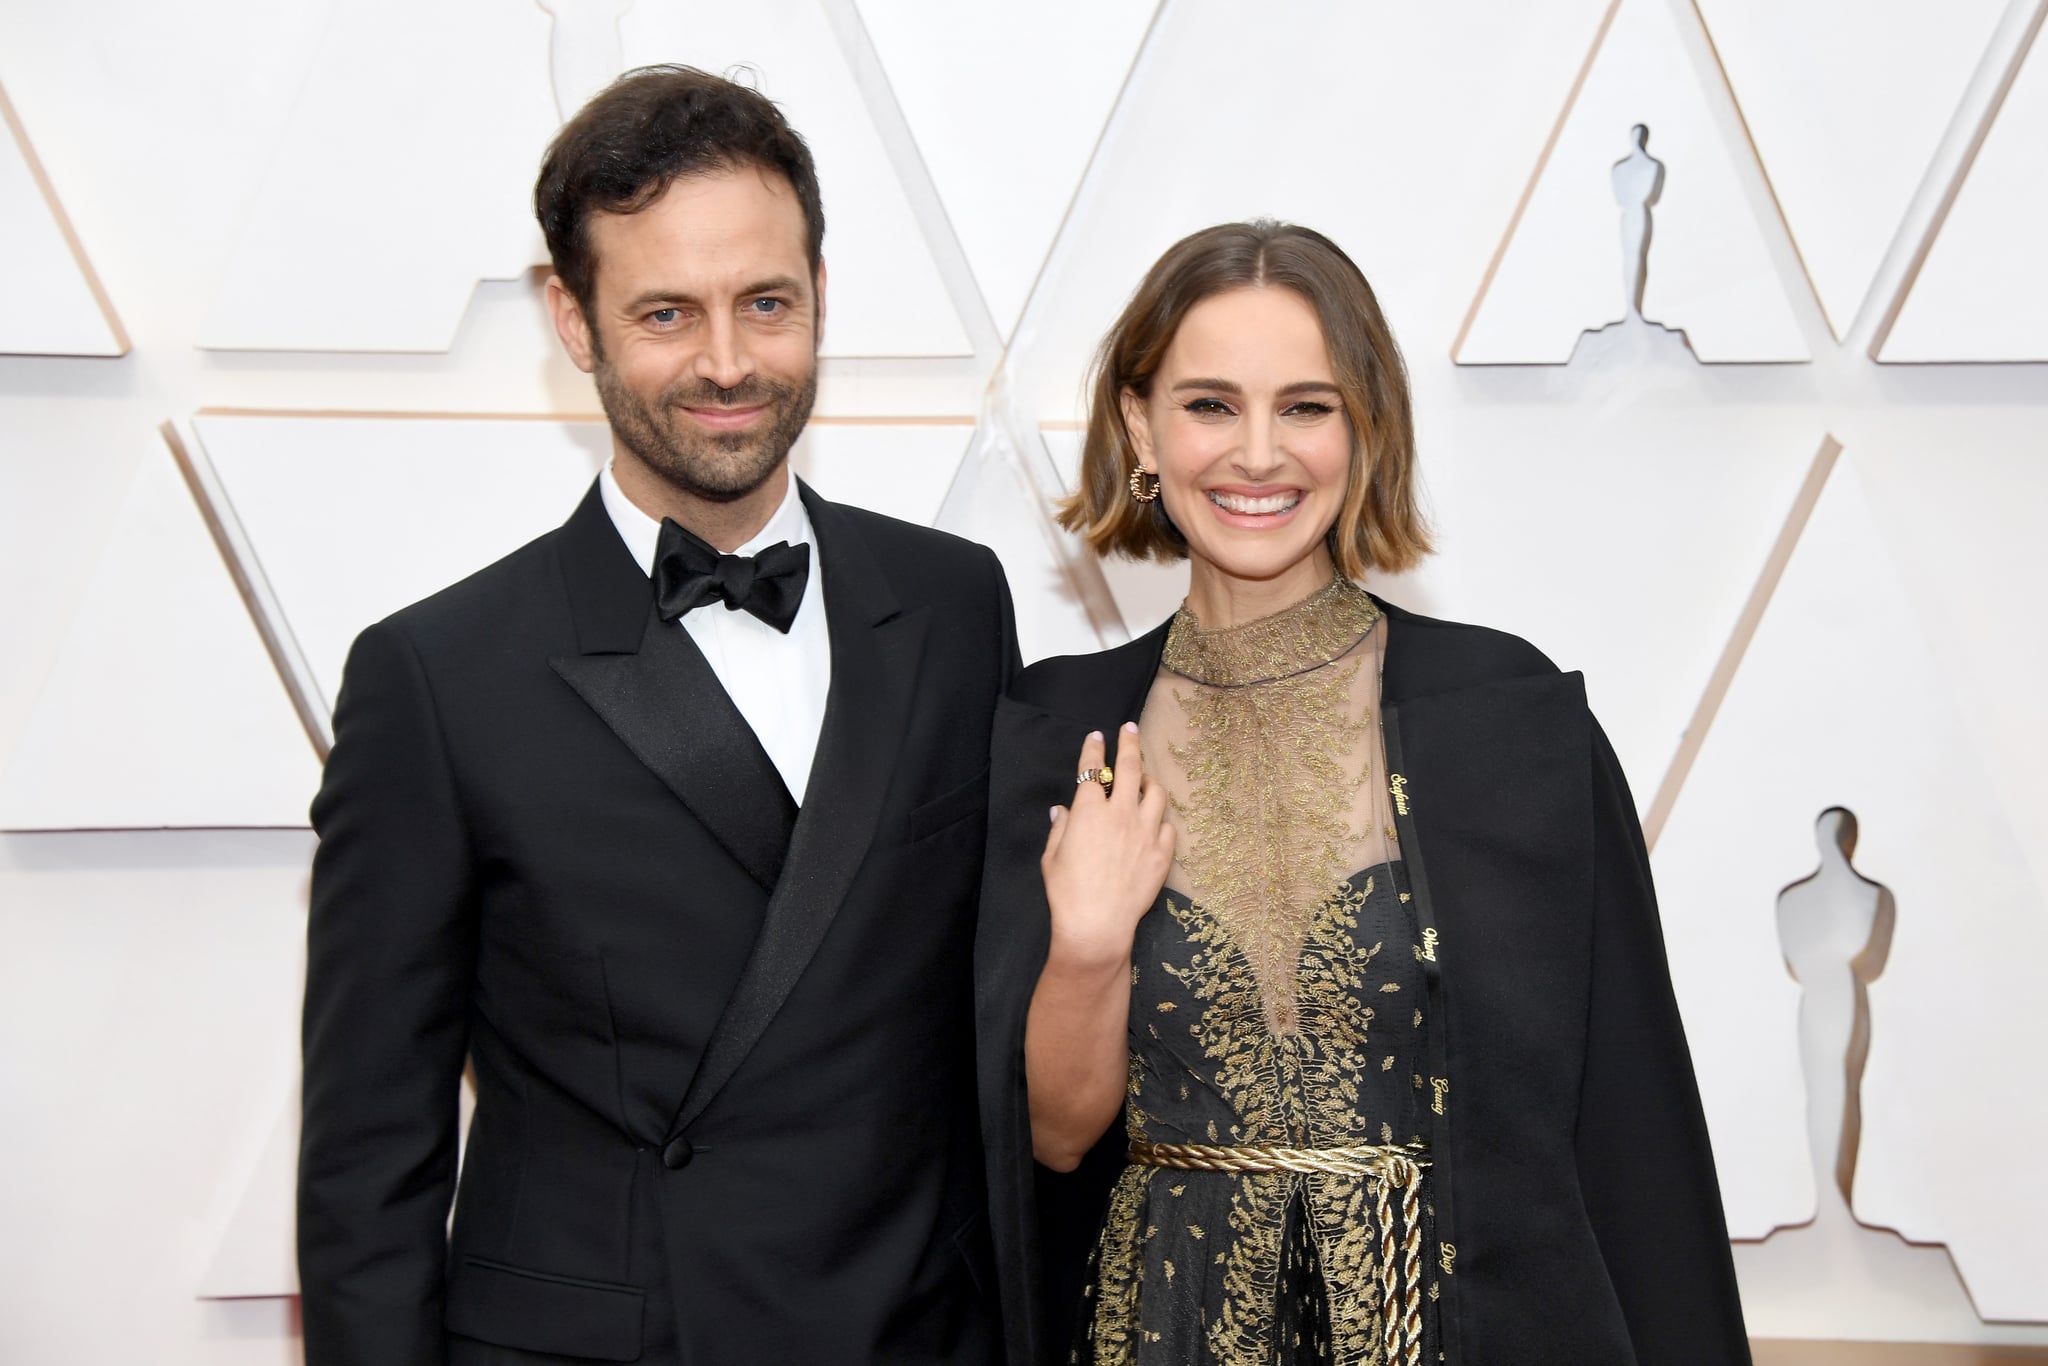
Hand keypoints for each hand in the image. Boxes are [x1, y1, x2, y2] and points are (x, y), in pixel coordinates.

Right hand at [1040, 723, 1174, 973]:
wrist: (1097, 925)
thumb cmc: (1067, 893)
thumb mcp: (1052, 857)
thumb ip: (1060, 828)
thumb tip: (1062, 810)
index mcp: (1089, 811)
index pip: (1091, 768)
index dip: (1093, 748)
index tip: (1096, 736)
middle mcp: (1120, 814)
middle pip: (1130, 766)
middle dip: (1129, 741)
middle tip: (1130, 729)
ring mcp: (1145, 832)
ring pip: (1156, 792)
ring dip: (1149, 781)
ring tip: (1144, 782)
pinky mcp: (1162, 854)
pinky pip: (1167, 827)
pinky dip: (1160, 820)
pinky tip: (1153, 822)